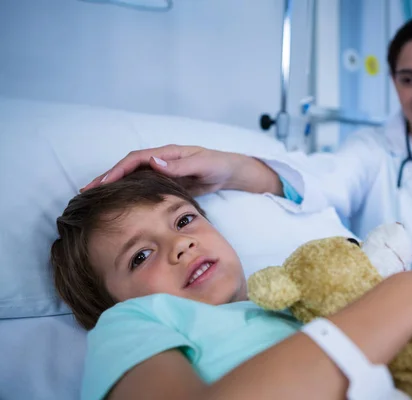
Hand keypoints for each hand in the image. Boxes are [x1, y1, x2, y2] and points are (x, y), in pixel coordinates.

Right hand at [80, 144, 279, 196]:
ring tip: (93, 198)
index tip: (103, 183)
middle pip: (127, 167)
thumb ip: (180, 166)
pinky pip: (142, 187)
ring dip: (113, 186)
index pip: (136, 159)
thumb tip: (153, 162)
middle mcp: (160, 160)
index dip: (118, 170)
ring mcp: (161, 171)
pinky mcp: (165, 183)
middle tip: (86, 192)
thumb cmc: (218, 165)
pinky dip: (127, 193)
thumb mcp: (202, 164)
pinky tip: (118, 203)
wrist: (229, 172)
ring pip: (131, 178)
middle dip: (107, 178)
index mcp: (167, 153)